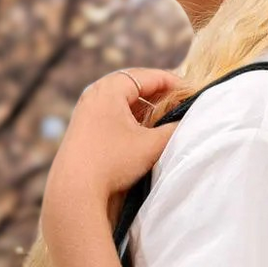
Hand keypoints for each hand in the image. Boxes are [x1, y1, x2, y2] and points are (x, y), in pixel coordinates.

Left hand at [42, 66, 187, 243]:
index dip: (175, 83)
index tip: (193, 94)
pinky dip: (130, 117)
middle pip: (135, 85)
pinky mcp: (82, 127)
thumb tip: (192, 121)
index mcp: (110, 88)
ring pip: (123, 100)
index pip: (149, 76)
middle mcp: (94, 93)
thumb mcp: (152, 145)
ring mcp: (86, 110)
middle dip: (160, 94)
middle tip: (182, 104)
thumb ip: (176, 129)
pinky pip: (112, 113)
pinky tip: (144, 131)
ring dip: (145, 107)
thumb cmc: (112, 163)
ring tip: (165, 118)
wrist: (74, 190)